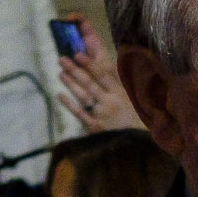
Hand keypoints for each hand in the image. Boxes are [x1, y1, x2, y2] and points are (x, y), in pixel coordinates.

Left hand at [58, 16, 142, 132]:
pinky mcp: (94, 127)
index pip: (103, 75)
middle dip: (75, 70)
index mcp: (121, 93)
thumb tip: (110, 64)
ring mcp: (101, 114)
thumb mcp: (133, 98)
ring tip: (60, 73)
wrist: (137, 142)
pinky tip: (60, 95)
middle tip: (62, 59)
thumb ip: (121, 83)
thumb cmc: (136, 117)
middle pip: (90, 83)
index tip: (78, 54)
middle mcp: (109, 102)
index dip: (90, 64)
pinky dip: (69, 104)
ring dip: (71, 84)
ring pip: (83, 96)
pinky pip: (80, 114)